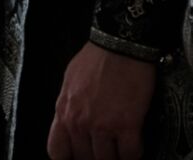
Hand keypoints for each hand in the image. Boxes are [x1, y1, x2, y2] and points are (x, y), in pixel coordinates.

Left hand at [47, 40, 157, 159]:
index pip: (57, 152)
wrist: (121, 43)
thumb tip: (71, 122)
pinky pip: (130, 154)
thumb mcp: (70, 81)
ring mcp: (103, 126)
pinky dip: (133, 154)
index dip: (70, 158)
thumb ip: (69, 106)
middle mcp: (80, 123)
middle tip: (104, 151)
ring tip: (120, 151)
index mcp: (64, 112)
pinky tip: (134, 147)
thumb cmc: (98, 57)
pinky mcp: (127, 125)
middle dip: (95, 157)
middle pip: (84, 159)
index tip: (78, 156)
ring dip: (115, 157)